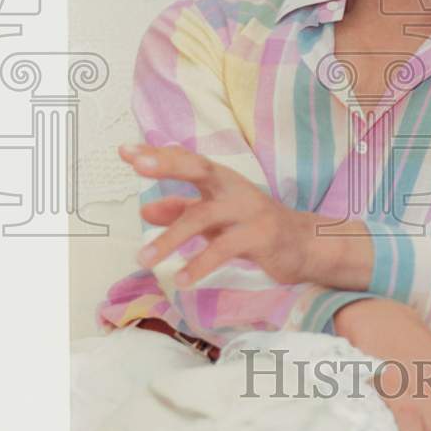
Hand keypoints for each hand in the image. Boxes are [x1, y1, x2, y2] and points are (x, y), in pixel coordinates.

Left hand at [118, 142, 316, 287]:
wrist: (304, 244)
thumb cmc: (254, 227)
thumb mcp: (215, 217)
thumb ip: (182, 211)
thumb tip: (146, 210)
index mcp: (222, 180)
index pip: (187, 161)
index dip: (158, 155)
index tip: (126, 151)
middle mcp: (234, 188)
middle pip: (199, 168)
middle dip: (169, 164)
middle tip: (139, 165)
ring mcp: (248, 210)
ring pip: (203, 217)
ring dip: (170, 239)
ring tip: (143, 259)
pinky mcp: (260, 236)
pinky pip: (224, 249)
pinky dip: (200, 264)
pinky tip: (182, 279)